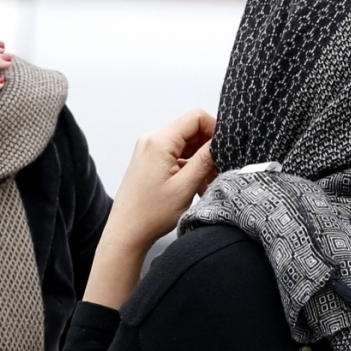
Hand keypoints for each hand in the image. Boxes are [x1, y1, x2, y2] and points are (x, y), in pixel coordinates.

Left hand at [83, 108, 216, 308]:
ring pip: (185, 144)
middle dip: (208, 148)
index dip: (214, 129)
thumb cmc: (149, 214)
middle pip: (191, 130)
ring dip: (200, 161)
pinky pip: (176, 155)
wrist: (126, 232)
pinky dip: (189, 167)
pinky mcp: (150, 161)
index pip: (195, 117)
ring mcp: (149, 151)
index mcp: (158, 142)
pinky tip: (196, 186)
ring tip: (206, 183)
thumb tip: (220, 142)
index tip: (224, 149)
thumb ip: (205, 160)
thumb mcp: (185, 187)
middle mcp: (151, 141)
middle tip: (217, 171)